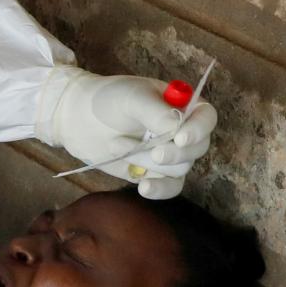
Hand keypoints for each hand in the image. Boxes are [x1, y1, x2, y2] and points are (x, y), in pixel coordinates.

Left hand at [34, 67, 217, 199]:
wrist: (79, 120)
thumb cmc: (107, 100)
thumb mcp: (131, 97)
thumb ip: (155, 111)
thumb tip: (177, 128)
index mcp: (181, 105)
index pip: (206, 117)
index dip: (199, 129)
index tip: (180, 137)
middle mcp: (181, 130)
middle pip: (199, 148)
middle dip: (176, 152)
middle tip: (155, 152)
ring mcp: (169, 154)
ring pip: (181, 168)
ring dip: (152, 162)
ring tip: (121, 148)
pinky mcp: (154, 173)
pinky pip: (169, 187)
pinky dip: (159, 189)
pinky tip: (144, 187)